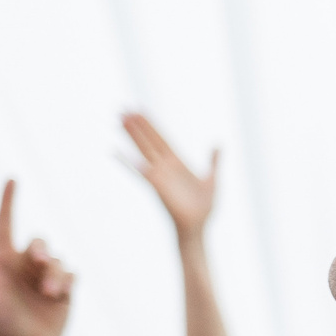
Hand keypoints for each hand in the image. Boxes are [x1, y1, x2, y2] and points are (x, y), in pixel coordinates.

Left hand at [0, 181, 73, 335]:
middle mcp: (24, 266)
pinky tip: (56, 295)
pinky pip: (71, 272)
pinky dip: (64, 280)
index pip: (5, 224)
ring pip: (56, 257)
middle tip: (36, 263)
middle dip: (39, 249)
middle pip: (38, 240)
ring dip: (52, 272)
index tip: (12, 179)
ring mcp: (45, 278)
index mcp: (2, 262)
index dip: (7, 201)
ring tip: (47, 293)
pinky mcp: (64, 290)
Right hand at [123, 112, 217, 243]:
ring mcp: (159, 175)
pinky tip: (116, 152)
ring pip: (143, 150)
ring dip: (132, 135)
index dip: (150, 124)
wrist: (198, 227)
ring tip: (120, 119)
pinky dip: (128, 163)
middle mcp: (165, 166)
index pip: (161, 138)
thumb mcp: (212, 179)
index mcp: (177, 162)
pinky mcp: (157, 186)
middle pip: (148, 140)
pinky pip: (140, 172)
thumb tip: (218, 145)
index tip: (139, 109)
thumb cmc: (204, 208)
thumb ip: (214, 161)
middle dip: (136, 125)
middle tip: (123, 108)